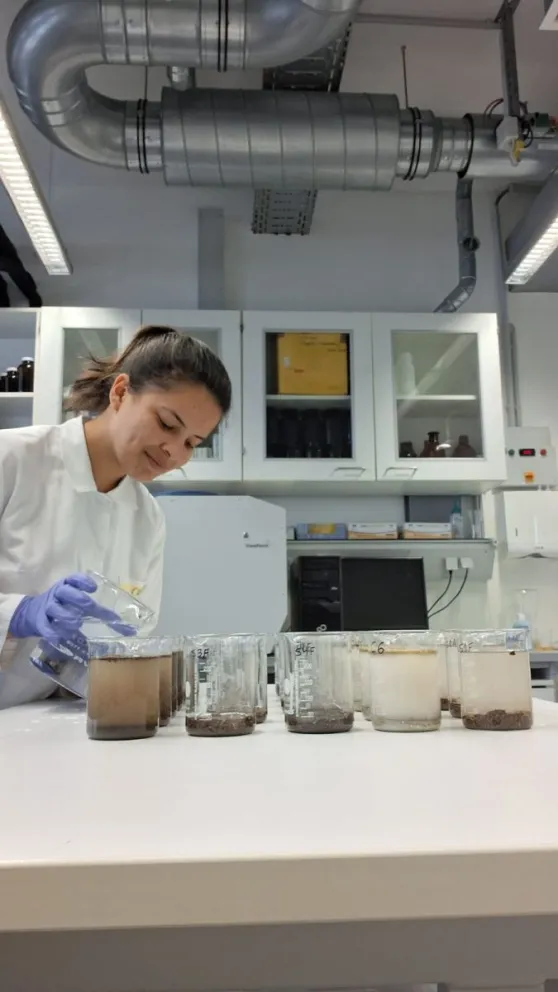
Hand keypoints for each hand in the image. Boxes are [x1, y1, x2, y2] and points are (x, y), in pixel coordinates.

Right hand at [8, 574, 136, 640]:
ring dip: (67, 616)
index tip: (94, 588)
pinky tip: (60, 638)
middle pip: (66, 592)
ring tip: (77, 624)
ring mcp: (48, 607)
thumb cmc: (66, 607)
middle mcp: (57, 594)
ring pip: (55, 608)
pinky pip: (45, 626)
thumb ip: (103, 614)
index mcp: (68, 585)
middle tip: (89, 606)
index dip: (83, 581)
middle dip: (78, 598)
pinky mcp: (40, 622)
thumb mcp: (81, 605)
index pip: (74, 579)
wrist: (33, 613)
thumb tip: (131, 630)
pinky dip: (52, 632)